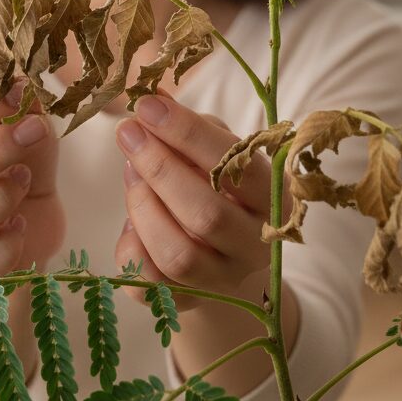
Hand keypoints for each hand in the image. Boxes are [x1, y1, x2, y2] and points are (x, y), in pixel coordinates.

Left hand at [113, 91, 289, 310]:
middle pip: (206, 215)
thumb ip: (192, 127)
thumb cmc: (219, 184)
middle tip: (128, 133)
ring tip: (129, 170)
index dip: (188, 134)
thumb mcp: (217, 150)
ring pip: (179, 255)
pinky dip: (133, 249)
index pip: (235, 166)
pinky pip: (153, 286)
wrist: (225, 251)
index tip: (148, 106)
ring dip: (143, 207)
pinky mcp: (189, 303)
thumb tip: (154, 97)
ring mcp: (224, 280)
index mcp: (273, 197)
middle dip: (159, 167)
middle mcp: (256, 245)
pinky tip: (129, 220)